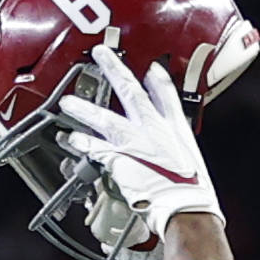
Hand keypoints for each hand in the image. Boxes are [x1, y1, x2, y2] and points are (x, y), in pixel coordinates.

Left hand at [60, 50, 217, 259]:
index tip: (151, 68)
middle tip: (100, 54)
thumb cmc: (191, 190)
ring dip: (84, 109)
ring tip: (67, 103)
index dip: (158, 79)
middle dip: (114, 69)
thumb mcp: (191, 159)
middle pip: (130, 91)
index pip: (166, 94)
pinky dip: (81, 143)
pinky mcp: (119, 159)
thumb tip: (172, 149)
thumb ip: (177, 146)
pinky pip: (95, 148)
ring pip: (104, 118)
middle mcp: (154, 129)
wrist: (185, 206)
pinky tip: (70, 138)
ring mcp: (135, 141)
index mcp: (175, 127)